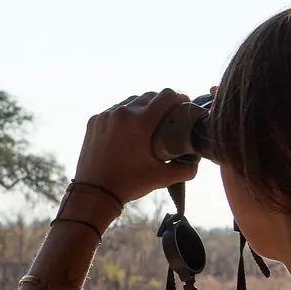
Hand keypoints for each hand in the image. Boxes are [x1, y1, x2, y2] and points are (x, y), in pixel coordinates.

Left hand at [74, 89, 195, 206]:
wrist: (93, 193)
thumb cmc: (128, 184)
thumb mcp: (161, 177)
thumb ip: (185, 169)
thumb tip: (197, 161)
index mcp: (139, 121)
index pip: (166, 96)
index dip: (180, 97)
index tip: (184, 105)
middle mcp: (121, 113)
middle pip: (149, 96)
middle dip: (162, 102)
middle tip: (169, 115)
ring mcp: (105, 115)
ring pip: (130, 101)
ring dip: (143, 107)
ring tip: (150, 120)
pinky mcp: (94, 121)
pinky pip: (114, 111)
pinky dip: (124, 115)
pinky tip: (129, 127)